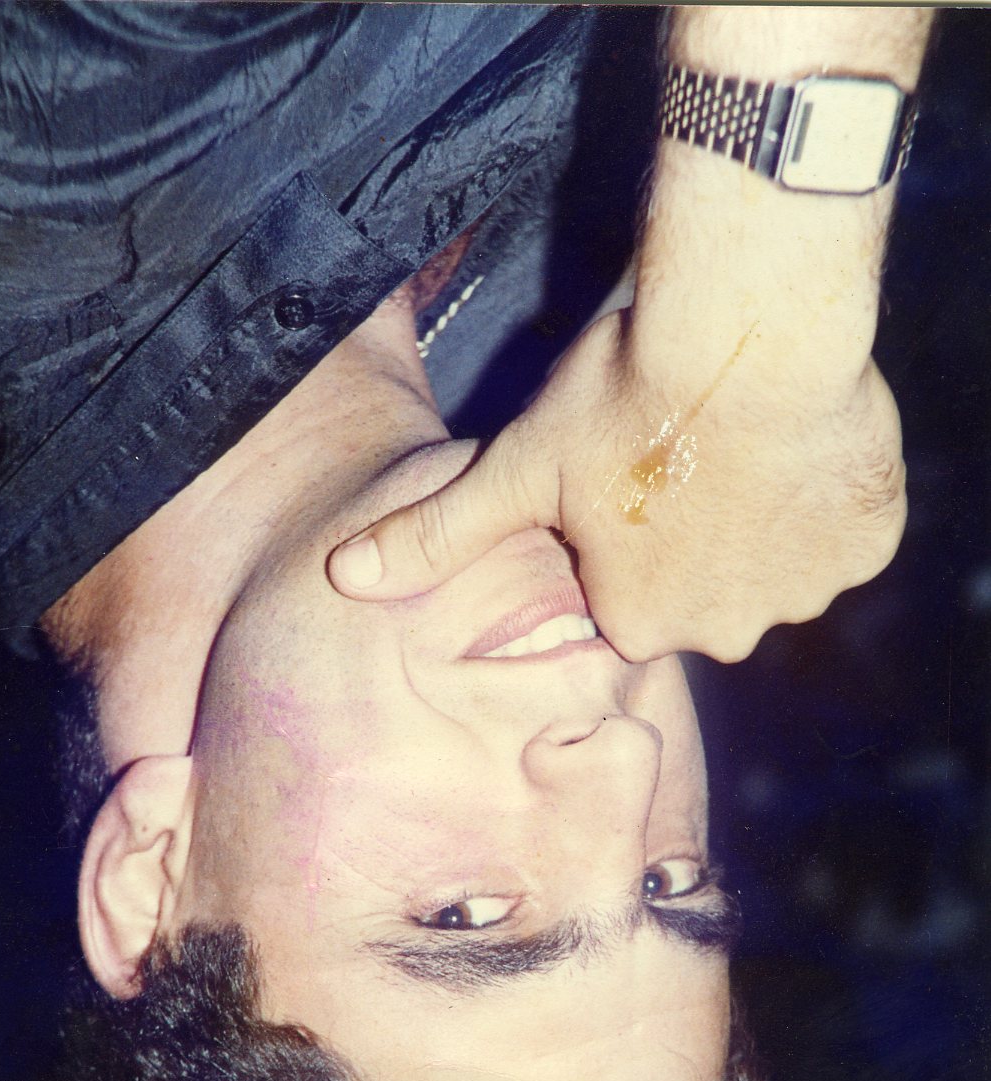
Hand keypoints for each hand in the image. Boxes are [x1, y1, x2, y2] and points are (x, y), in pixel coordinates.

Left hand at [328, 307, 905, 661]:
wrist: (750, 324)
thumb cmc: (622, 397)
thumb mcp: (516, 469)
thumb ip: (435, 535)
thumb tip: (342, 577)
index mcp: (637, 623)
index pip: (626, 598)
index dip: (622, 535)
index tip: (625, 479)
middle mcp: (722, 629)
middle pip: (701, 590)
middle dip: (690, 536)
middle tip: (679, 455)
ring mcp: (802, 591)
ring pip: (773, 564)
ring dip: (758, 517)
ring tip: (736, 442)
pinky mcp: (865, 546)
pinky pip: (842, 535)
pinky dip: (825, 498)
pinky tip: (795, 444)